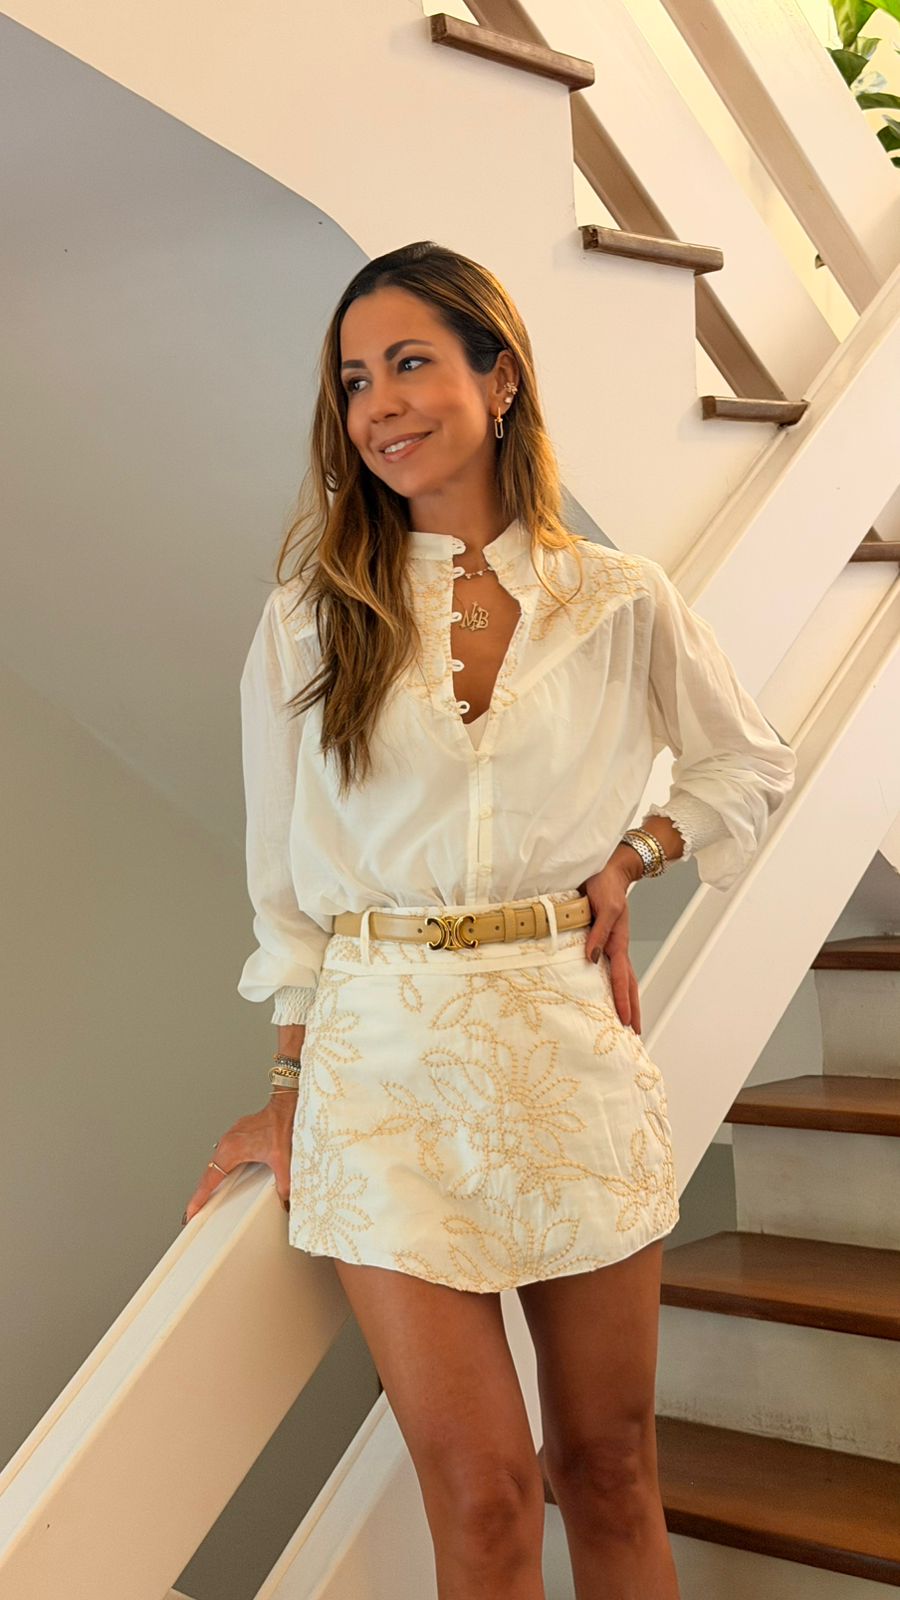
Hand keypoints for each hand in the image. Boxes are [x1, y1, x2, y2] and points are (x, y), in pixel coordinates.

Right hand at [181, 1090, 296, 1226]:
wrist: (286, 1106)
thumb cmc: (282, 1125)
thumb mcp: (283, 1161)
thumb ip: (284, 1184)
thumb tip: (285, 1198)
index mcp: (232, 1150)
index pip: (209, 1180)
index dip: (199, 1198)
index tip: (191, 1211)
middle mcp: (228, 1142)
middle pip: (209, 1172)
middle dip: (201, 1191)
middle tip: (196, 1207)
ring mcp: (232, 1136)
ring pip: (216, 1161)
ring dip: (212, 1176)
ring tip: (208, 1192)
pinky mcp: (238, 1132)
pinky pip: (224, 1152)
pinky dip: (222, 1164)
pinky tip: (227, 1169)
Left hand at [580, 856, 641, 1033]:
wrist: (608, 870)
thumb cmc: (604, 885)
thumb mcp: (603, 906)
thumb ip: (598, 933)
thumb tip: (592, 959)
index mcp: (618, 943)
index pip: (622, 979)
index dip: (623, 1001)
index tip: (626, 1023)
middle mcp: (618, 947)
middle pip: (629, 985)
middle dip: (633, 1009)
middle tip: (636, 1033)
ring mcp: (613, 945)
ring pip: (623, 979)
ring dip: (627, 1001)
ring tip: (628, 1021)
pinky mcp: (605, 940)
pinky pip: (611, 968)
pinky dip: (615, 985)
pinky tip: (609, 993)